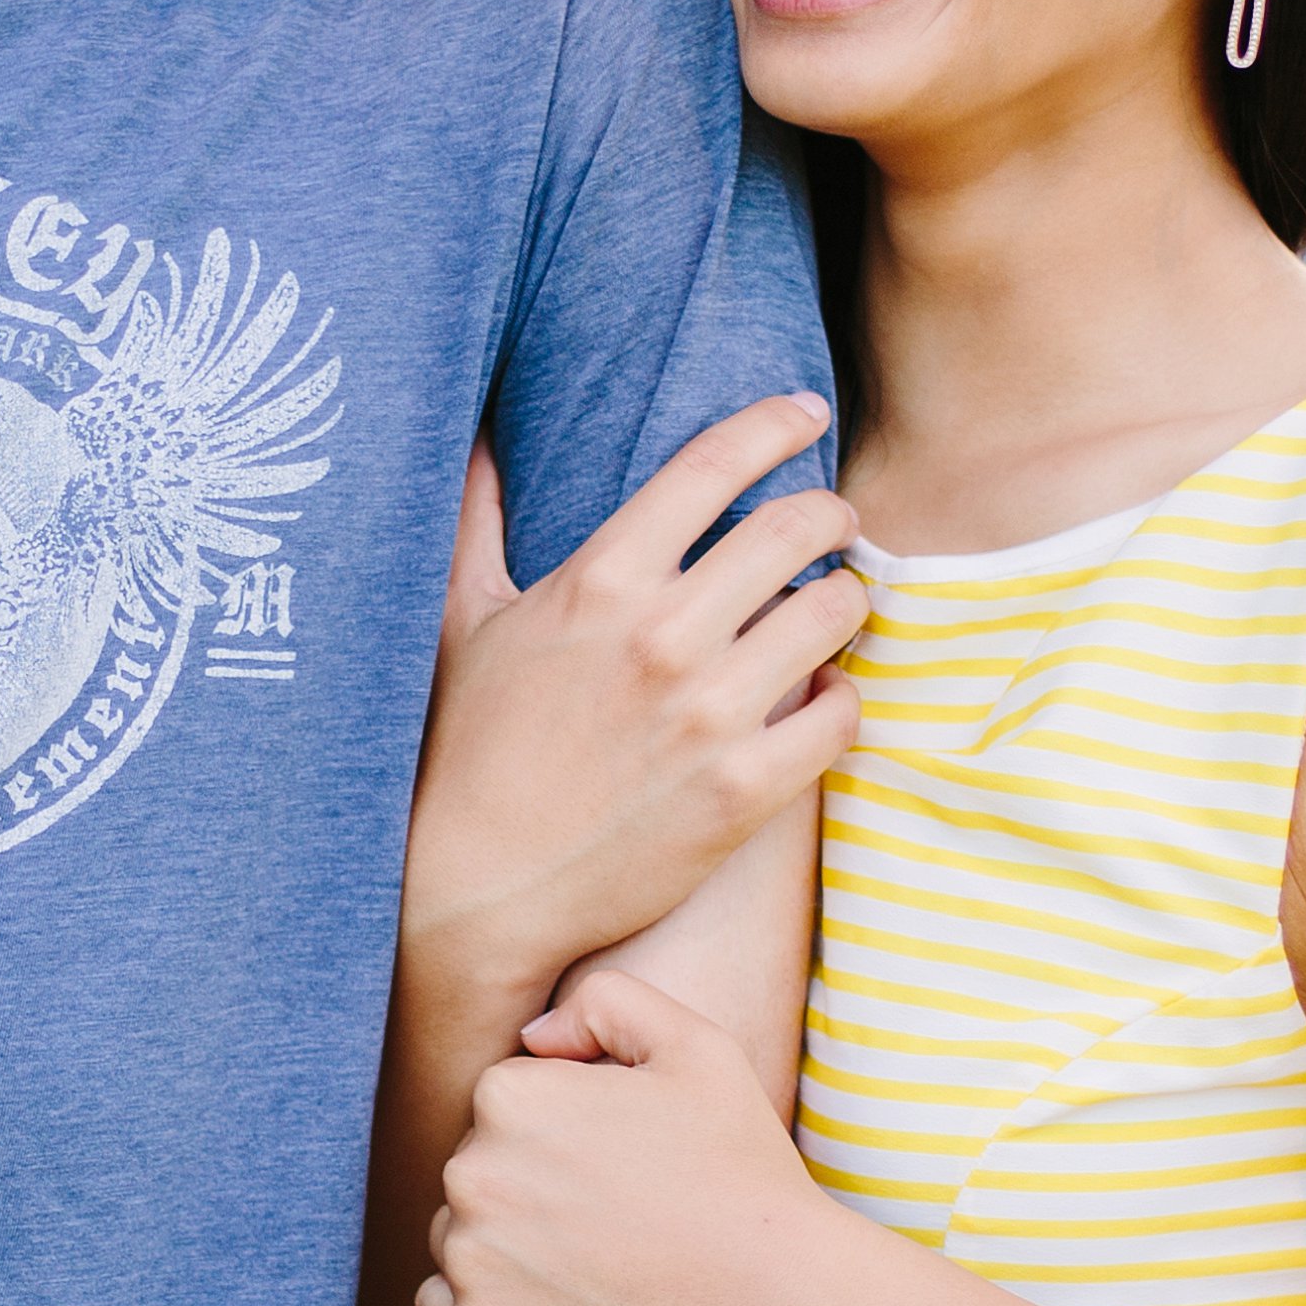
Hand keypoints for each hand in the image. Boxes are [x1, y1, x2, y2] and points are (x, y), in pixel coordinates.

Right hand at [401, 403, 862, 1016]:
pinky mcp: (743, 791)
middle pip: (795, 529)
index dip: (773, 425)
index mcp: (599, 581)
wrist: (476, 891)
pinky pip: (840, 714)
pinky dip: (843, 695)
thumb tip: (478, 434)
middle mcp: (663, 637)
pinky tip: (822, 693)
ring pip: (833, 615)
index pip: (712, 466)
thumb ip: (478, 518)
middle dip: (828, 514)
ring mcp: (710, 716)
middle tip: (832, 523)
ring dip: (845, 600)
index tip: (805, 414)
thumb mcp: (460, 620)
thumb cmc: (464, 751)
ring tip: (833, 607)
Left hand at [420, 955, 846, 1305]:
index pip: (507, 1104)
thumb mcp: (699, 1047)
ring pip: (462, 1238)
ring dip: (510, 1247)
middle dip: (533, 1186)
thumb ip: (607, 1004)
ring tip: (602, 1265)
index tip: (627, 1162)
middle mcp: (470, 1175)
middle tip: (622, 1218)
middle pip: (479, 1170)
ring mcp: (471, 1263)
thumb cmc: (745, 1174)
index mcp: (509, 1096)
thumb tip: (534, 1037)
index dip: (572, 1130)